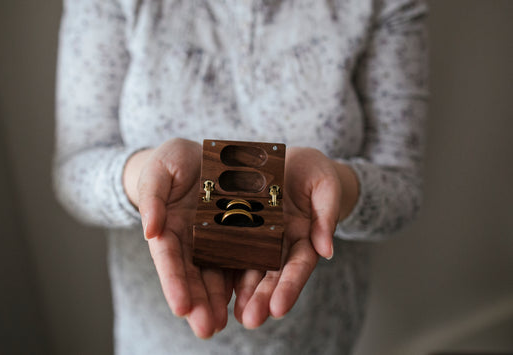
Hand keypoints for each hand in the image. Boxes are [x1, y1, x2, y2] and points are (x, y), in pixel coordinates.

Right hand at [123, 138, 232, 337]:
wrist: (198, 155)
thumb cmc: (172, 161)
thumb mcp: (160, 170)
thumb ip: (153, 197)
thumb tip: (150, 231)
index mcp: (167, 228)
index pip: (168, 259)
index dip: (173, 283)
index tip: (180, 307)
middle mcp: (189, 240)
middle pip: (192, 275)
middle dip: (199, 303)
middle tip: (207, 329)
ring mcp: (212, 239)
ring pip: (215, 274)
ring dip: (218, 300)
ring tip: (225, 324)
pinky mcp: (235, 234)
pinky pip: (239, 257)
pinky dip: (241, 279)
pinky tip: (247, 300)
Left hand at [233, 147, 357, 327]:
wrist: (290, 160)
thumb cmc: (314, 172)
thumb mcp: (325, 186)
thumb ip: (326, 215)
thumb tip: (327, 251)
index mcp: (304, 236)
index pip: (299, 266)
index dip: (290, 286)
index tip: (279, 308)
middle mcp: (280, 244)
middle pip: (272, 276)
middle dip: (261, 298)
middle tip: (250, 320)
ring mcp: (259, 238)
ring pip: (249, 269)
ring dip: (242, 294)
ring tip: (231, 315)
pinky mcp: (238, 229)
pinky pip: (229, 250)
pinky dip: (224, 270)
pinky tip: (213, 289)